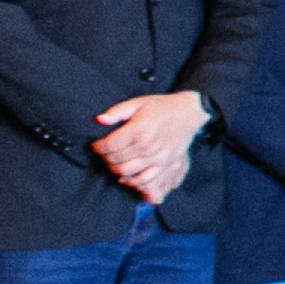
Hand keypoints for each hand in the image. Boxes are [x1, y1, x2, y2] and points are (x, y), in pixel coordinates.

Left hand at [92, 92, 209, 204]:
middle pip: (115, 159)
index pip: (108, 145)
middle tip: (103, 153)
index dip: (97, 147)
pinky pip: (144, 179)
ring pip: (125, 171)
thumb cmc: (160, 107)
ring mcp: (157, 157)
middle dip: (104, 157)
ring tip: (112, 162)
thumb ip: (117, 111)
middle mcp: (147, 145)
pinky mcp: (164, 164)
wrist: (188, 113)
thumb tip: (99, 120)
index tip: (95, 144)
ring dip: (114, 169)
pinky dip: (131, 181)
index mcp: (138, 129)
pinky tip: (125, 176)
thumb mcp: (137, 103)